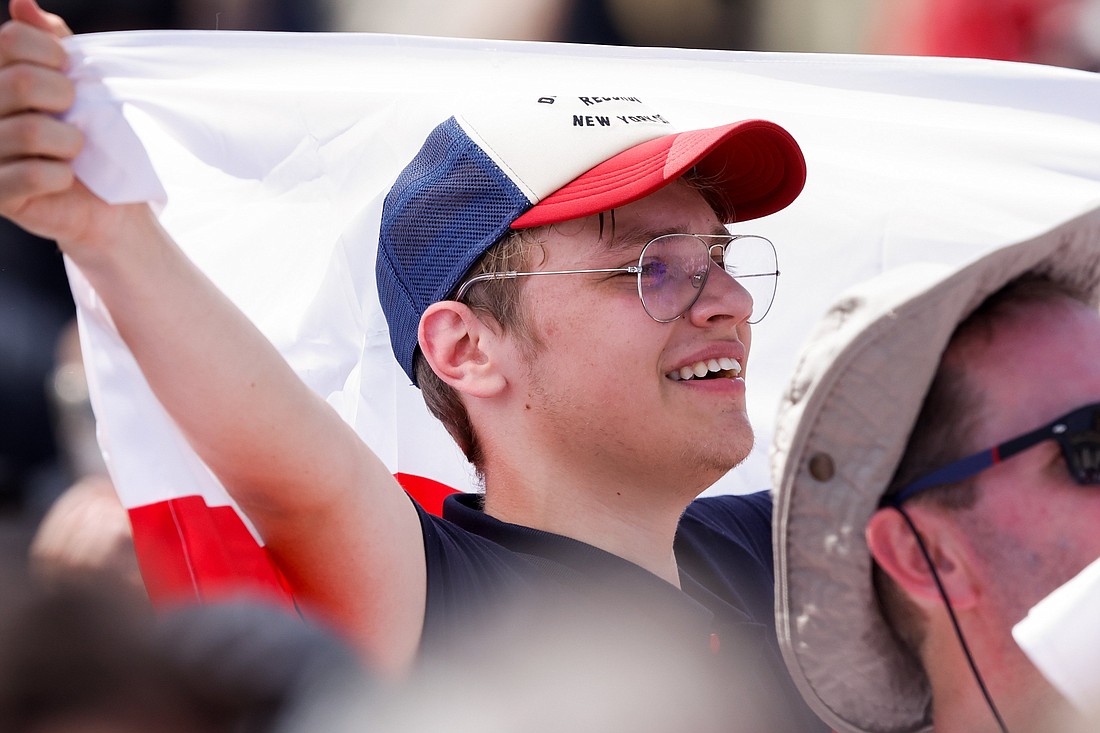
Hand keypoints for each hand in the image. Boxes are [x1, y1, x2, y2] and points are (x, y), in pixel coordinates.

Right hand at [0, 0, 146, 254]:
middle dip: (65, 98)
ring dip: (70, 142)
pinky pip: (36, 175)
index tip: (69, 75)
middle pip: (23, 82)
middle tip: (72, 115)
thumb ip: (51, 41)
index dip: (55, 55)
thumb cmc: (91, 133)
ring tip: (70, 150)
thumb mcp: (77, 82)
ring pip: (32, 131)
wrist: (108, 200)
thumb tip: (22, 3)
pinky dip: (63, 176)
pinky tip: (62, 179)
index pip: (12, 40)